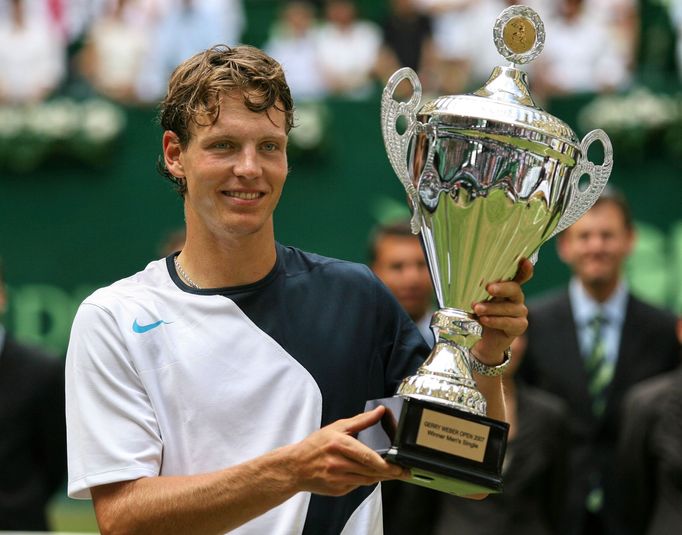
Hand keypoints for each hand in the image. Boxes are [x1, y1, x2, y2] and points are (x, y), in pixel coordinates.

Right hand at [288, 406, 406, 496]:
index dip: (384, 463)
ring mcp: (337, 479)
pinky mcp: (338, 490)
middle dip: (389, 472)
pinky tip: (370, 475)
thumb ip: (361, 420)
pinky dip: (366, 480)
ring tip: (392, 473)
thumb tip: (379, 411)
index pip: (367, 456)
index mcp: (339, 445)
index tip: (398, 466)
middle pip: (370, 471)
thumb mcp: (337, 427)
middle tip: (403, 472)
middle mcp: (338, 463)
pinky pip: (357, 485)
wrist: (296, 466)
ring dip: (381, 478)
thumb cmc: (315, 445)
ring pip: (366, 481)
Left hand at [471, 258, 532, 364]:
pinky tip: (484, 320)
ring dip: (492, 308)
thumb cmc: (478, 315)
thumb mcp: (476, 300)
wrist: (480, 341)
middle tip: (488, 288)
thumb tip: (466, 281)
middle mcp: (516, 297)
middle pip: (514, 289)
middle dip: (501, 288)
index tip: (523, 260)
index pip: (519, 275)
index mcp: (507, 287)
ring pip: (509, 307)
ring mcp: (520, 312)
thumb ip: (477, 291)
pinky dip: (495, 321)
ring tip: (477, 309)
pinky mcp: (520, 326)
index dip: (524, 268)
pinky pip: (509, 322)